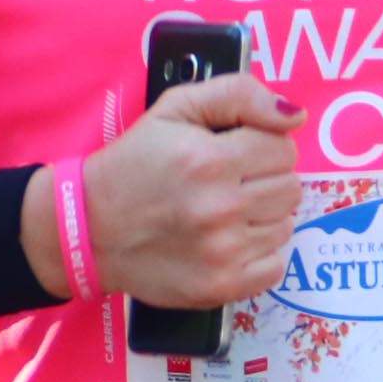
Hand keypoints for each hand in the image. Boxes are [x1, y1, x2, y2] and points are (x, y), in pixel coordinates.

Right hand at [76, 73, 302, 306]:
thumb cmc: (134, 163)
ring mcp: (222, 252)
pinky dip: (260, 253)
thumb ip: (239, 95)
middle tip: (232, 182)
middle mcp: (220, 208)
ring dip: (264, 215)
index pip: (283, 148)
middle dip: (266, 179)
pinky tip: (230, 241)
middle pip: (291, 187)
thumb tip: (294, 116)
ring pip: (286, 224)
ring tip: (226, 211)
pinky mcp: (221, 287)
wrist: (88, 228)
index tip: (237, 152)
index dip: (264, 146)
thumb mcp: (176, 108)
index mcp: (210, 160)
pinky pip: (276, 266)